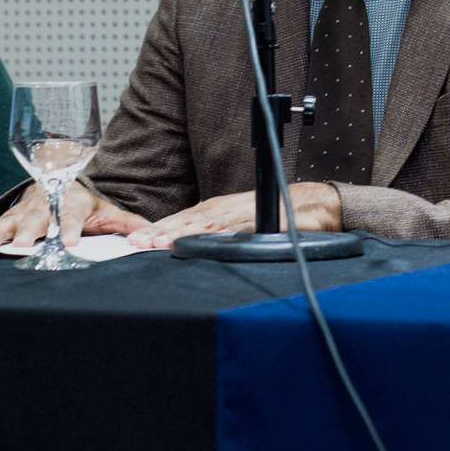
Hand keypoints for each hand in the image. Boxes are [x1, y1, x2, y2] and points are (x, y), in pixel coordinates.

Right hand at [0, 181, 148, 248]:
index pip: (71, 216)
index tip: (70, 242)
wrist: (59, 179)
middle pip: (38, 219)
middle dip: (30, 231)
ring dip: (3, 231)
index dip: (70, 229)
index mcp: (71, 203)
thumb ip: (125, 222)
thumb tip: (147, 233)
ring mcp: (27, 209)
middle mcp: (47, 205)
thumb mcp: (105, 210)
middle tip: (25, 244)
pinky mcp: (12, 214)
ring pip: (14, 220)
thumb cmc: (82, 202)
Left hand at [124, 182, 342, 249]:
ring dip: (177, 233)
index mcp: (218, 209)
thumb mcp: (242, 223)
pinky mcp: (256, 222)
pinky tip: (196, 243)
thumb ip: (220, 232)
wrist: (314, 205)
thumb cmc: (279, 213)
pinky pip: (230, 231)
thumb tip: (193, 245)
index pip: (182, 219)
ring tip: (156, 243)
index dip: (158, 229)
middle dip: (158, 231)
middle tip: (134, 242)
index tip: (135, 239)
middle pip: (185, 220)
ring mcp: (239, 214)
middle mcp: (225, 209)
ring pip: (202, 225)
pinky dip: (209, 237)